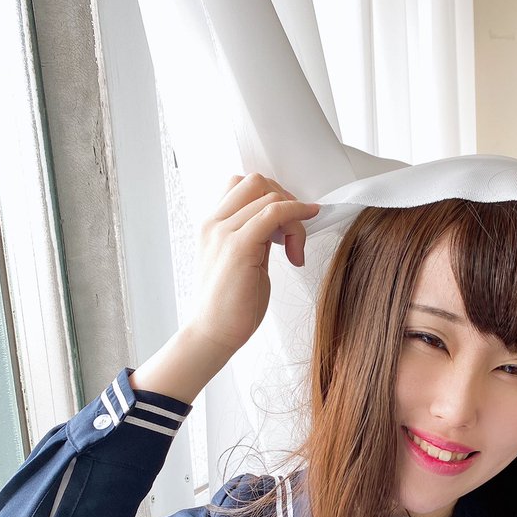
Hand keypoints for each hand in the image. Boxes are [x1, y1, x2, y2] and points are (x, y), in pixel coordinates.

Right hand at [187, 173, 319, 356]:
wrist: (213, 334)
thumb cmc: (229, 306)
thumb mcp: (244, 261)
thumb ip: (256, 239)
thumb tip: (280, 225)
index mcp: (212, 225)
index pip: (242, 185)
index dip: (272, 196)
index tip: (287, 224)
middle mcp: (214, 223)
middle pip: (256, 182)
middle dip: (284, 199)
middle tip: (294, 232)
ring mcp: (224, 233)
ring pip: (269, 196)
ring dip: (294, 217)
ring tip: (295, 250)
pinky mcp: (239, 247)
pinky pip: (274, 213)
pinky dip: (296, 215)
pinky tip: (304, 232)